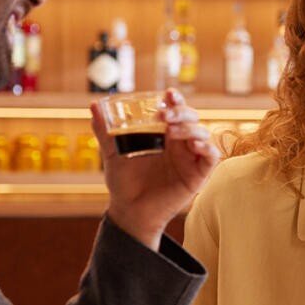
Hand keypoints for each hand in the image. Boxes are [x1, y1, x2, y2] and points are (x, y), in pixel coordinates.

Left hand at [96, 89, 220, 250]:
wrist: (128, 210)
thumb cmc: (123, 183)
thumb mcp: (112, 153)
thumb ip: (104, 130)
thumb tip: (94, 105)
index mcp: (163, 136)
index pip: (175, 112)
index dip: (176, 100)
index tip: (168, 94)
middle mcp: (179, 145)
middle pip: (192, 119)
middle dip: (182, 112)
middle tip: (165, 116)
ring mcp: (189, 159)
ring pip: (203, 134)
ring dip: (191, 128)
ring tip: (173, 131)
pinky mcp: (197, 176)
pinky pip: (211, 158)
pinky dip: (207, 149)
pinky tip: (194, 146)